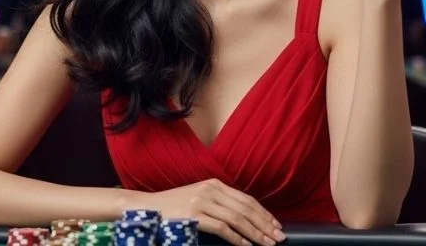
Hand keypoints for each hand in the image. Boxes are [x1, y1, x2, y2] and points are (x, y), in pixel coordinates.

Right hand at [133, 179, 283, 245]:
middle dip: (265, 224)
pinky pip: (221, 228)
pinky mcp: (194, 214)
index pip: (246, 199)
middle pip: (245, 208)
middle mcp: (210, 190)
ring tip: (267, 243)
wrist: (147, 207)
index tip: (276, 225)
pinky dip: (236, 238)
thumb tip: (243, 218)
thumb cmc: (173, 207)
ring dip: (255, 233)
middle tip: (278, 237)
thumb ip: (218, 203)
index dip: (263, 213)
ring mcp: (202, 201)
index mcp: (214, 184)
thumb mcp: (198, 198)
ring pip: (237, 218)